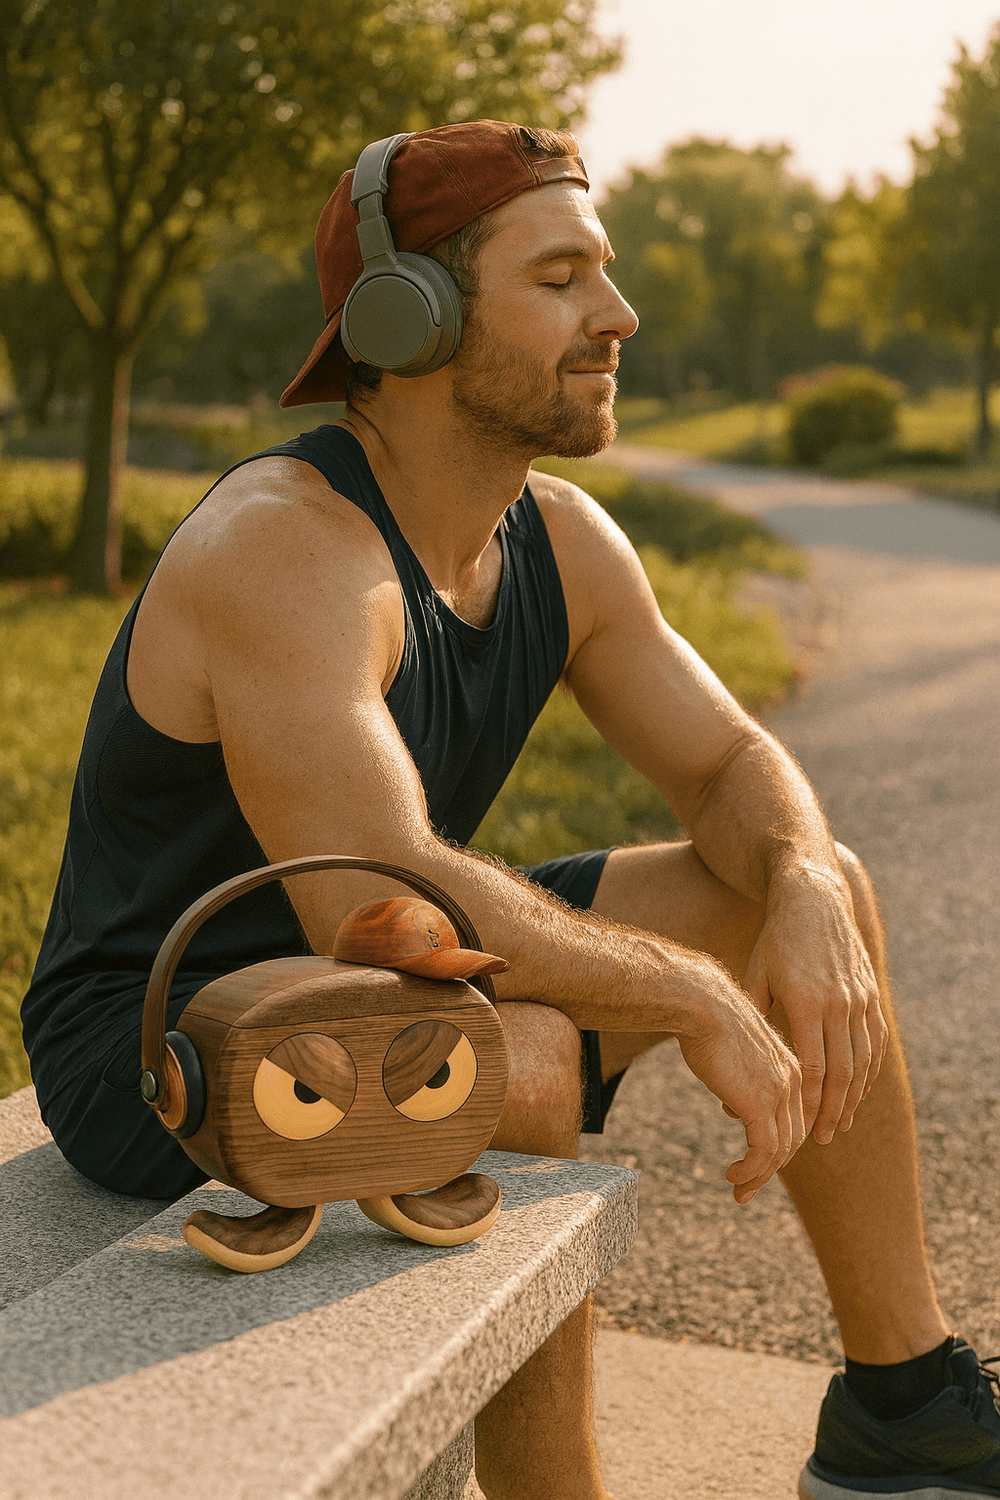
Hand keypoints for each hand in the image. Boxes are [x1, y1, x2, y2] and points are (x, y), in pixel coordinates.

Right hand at [676, 978, 805, 1203]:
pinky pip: (763, 1151)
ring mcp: (779, 1094)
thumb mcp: (736, 1051)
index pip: (794, 1118)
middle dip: (770, 1168)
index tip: (757, 1163)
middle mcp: (793, 1082)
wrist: (702, 1003)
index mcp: (791, 1068)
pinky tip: (732, 1176)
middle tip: (747, 1187)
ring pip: (779, 1151)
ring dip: (758, 1176)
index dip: (778, 1145)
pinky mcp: (760, 1104)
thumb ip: (744, 1077)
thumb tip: (734, 1104)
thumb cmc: (709, 1019)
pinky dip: (750, 1170)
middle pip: (791, 1139)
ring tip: (738, 1189)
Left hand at [743, 864, 887, 1144]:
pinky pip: (875, 1043)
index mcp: (806, 1002)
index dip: (809, 1104)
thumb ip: (753, 1023)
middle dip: (833, 1111)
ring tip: (841, 1123)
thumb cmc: (775, 942)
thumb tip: (737, 1075)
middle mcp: (839, 1003)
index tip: (801, 1130)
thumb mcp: (756, 977)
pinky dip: (868, 1071)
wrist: (812, 899)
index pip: (813, 1068)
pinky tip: (858, 1090)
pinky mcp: (870, 994)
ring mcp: (859, 999)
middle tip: (823, 1138)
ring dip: (854, 1097)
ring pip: (863, 1061)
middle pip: (842, 1073)